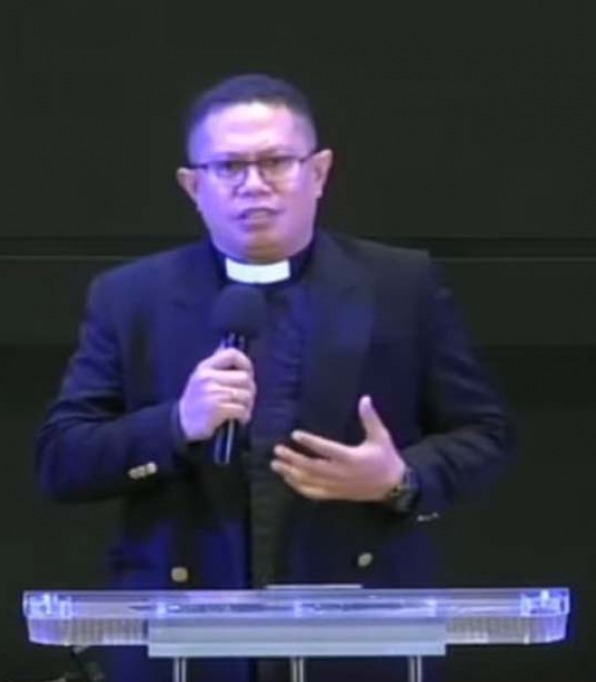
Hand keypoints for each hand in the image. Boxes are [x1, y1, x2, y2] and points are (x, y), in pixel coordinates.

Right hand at [178, 347, 255, 441]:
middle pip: (244, 377)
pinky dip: (244, 415)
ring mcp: (213, 393)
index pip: (231, 354)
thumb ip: (218, 368)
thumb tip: (238, 359)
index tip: (248, 372)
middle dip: (250, 389)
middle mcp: (208, 378)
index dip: (245, 362)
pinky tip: (239, 418)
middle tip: (246, 398)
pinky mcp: (217, 409)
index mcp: (205, 367)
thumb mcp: (201, 378)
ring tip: (242, 409)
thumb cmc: (196, 400)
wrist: (182, 423)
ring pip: (246, 394)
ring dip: (248, 404)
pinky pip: (242, 409)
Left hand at [271, 395, 405, 501]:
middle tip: (277, 450)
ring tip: (276, 464)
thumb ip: (370, 418)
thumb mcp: (381, 436)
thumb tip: (365, 398)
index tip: (295, 434)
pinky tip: (288, 479)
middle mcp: (341, 473)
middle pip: (312, 467)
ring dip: (291, 473)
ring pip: (309, 481)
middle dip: (293, 459)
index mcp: (351, 458)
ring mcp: (337, 486)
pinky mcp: (335, 494)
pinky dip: (299, 487)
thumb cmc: (386, 458)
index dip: (310, 442)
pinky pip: (314, 493)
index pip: (326, 449)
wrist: (393, 486)